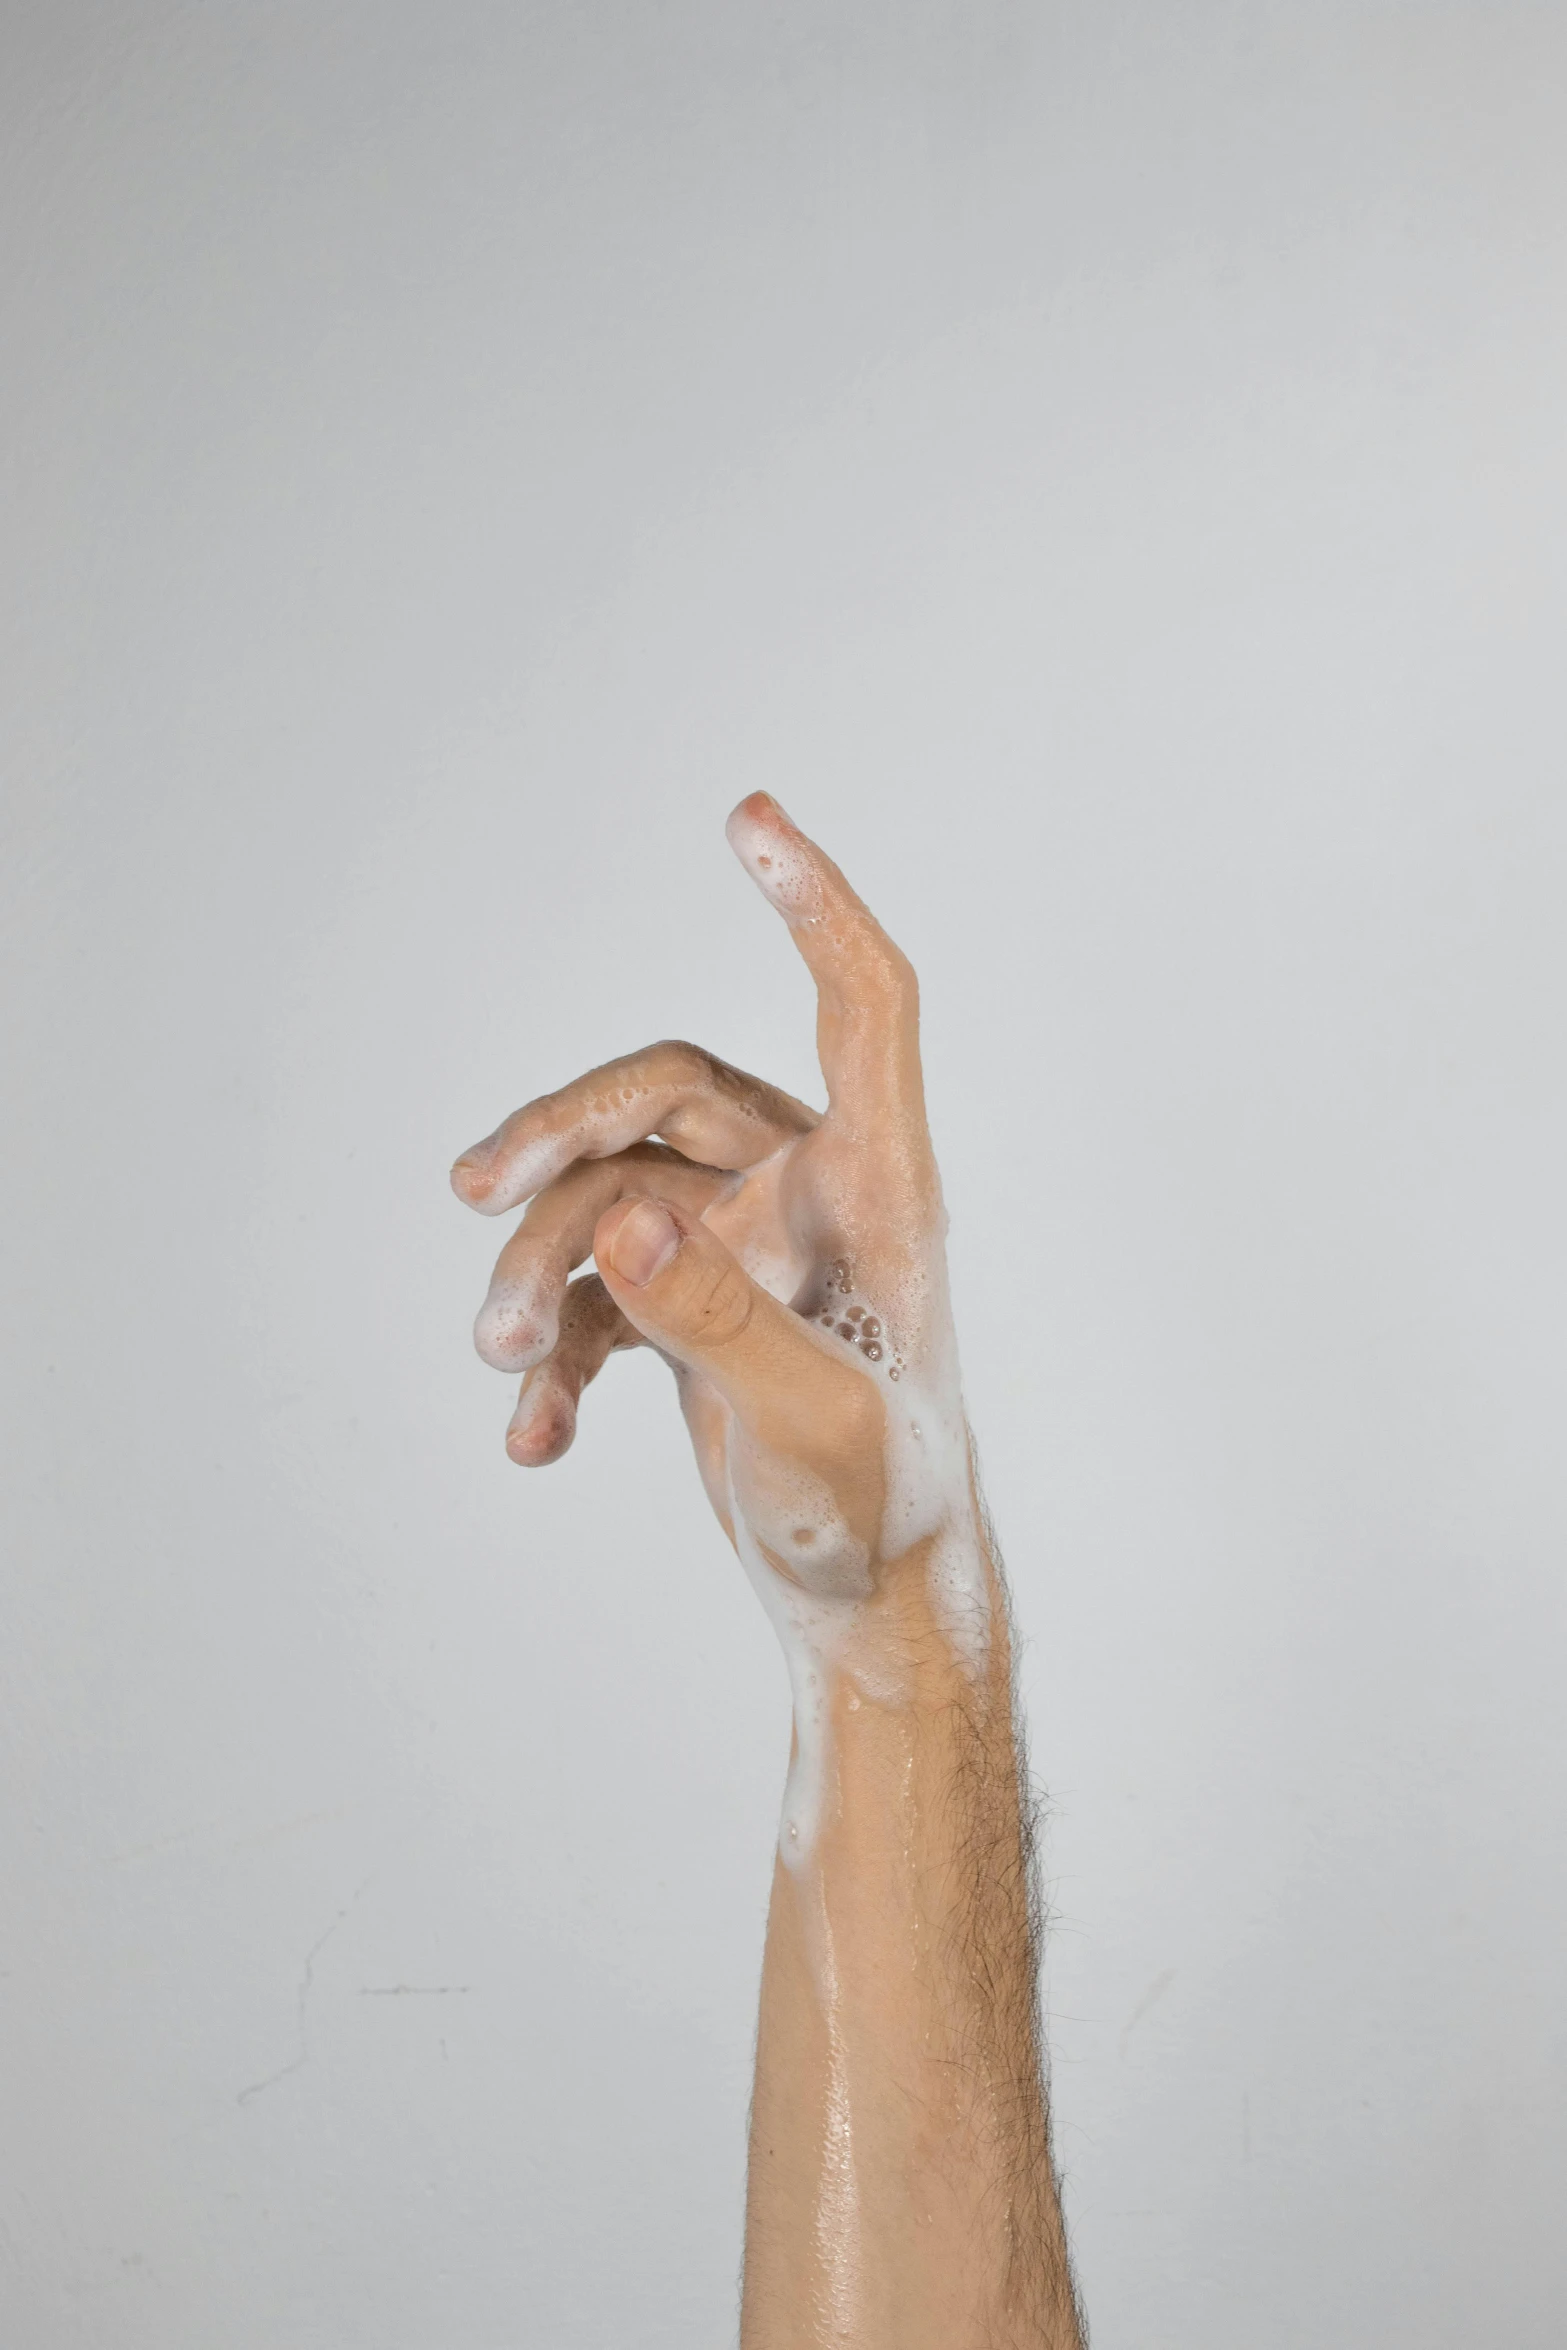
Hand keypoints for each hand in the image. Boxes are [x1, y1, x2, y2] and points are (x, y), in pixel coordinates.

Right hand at [450, 795, 991, 1843]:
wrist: (863, 1602)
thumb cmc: (882, 1509)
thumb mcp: (809, 1425)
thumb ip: (719, 1320)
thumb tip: (621, 1219)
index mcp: (878, 1188)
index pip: (863, 1003)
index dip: (814, 904)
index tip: (747, 819)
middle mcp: (810, 1192)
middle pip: (661, 1093)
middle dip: (560, 1142)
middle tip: (475, 1198)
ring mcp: (743, 1243)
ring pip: (605, 1189)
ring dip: (537, 1265)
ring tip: (500, 1359)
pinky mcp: (691, 1300)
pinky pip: (593, 1284)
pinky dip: (553, 1348)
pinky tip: (532, 1438)